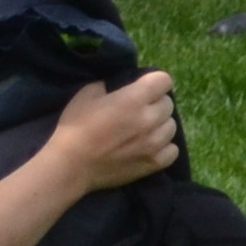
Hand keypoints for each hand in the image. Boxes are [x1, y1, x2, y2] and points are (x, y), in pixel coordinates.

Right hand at [54, 69, 181, 192]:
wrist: (72, 164)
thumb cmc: (75, 126)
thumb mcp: (86, 94)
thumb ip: (108, 86)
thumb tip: (120, 87)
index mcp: (133, 98)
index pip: (163, 81)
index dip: (153, 81)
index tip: (143, 87)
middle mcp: (149, 119)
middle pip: (168, 103)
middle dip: (155, 102)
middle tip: (138, 109)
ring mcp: (155, 143)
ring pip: (171, 126)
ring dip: (160, 124)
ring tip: (144, 129)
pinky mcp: (155, 163)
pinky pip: (173, 150)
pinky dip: (164, 146)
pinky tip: (149, 146)